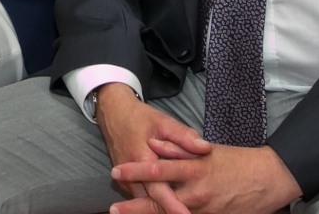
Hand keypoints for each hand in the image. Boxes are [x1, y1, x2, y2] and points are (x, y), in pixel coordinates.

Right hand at [96, 84, 211, 213]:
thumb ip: (184, 136)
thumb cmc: (139, 118)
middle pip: (151, 202)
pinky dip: (154, 202)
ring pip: (145, 202)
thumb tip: (205, 148)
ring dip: (160, 208)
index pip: (158, 189)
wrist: (113, 114)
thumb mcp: (163, 121)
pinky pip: (142, 197)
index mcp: (140, 159)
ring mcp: (126, 181)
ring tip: (181, 212)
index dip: (172, 205)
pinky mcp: (126, 184)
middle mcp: (130, 175)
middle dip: (168, 210)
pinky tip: (170, 205)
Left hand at [109, 141, 300, 213]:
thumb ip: (178, 148)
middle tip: (114, 208)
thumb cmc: (237, 161)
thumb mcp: (206, 150)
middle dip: (135, 207)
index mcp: (195, 170)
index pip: (158, 170)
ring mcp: (207, 211)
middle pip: (160, 202)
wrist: (270, 179)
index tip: (116, 170)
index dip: (135, 172)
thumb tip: (154, 145)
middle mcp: (198, 193)